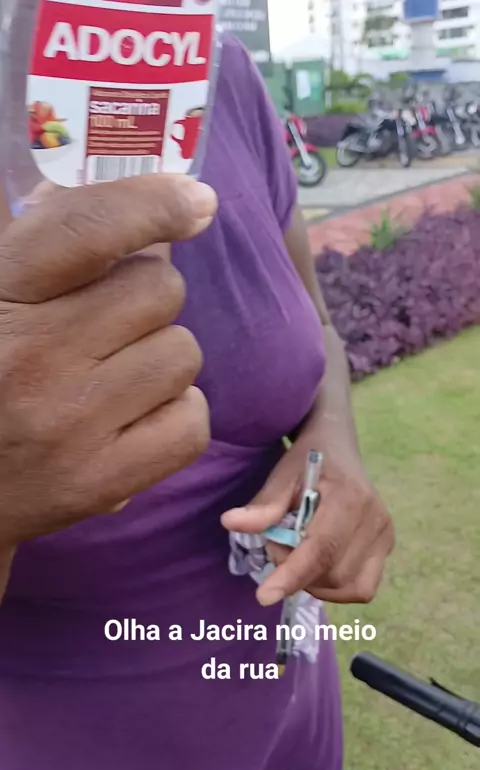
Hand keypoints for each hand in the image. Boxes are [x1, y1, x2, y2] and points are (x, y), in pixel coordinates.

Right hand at [0, 174, 216, 592]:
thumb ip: (46, 249)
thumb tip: (143, 219)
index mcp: (0, 298)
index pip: (87, 230)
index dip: (154, 205)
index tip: (196, 202)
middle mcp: (33, 358)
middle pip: (158, 288)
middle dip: (148, 296)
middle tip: (114, 321)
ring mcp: (70, 425)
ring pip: (182, 353)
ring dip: (162, 356)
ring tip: (115, 376)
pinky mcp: (101, 482)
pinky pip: (192, 422)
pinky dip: (176, 414)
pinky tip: (136, 417)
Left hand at [222, 440, 394, 605]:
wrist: (337, 444)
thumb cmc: (309, 457)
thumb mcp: (283, 472)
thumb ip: (264, 503)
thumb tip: (231, 523)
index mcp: (350, 497)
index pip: (322, 549)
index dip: (293, 575)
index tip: (264, 596)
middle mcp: (375, 519)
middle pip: (333, 573)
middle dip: (298, 573)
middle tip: (278, 546)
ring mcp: (385, 535)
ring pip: (347, 586)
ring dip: (314, 581)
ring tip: (298, 552)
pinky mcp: (387, 546)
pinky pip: (362, 587)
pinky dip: (335, 587)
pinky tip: (317, 566)